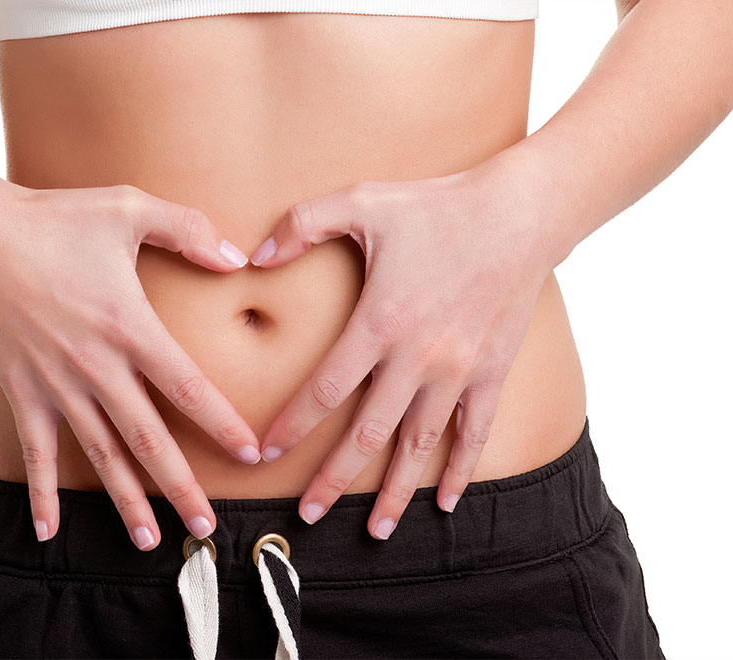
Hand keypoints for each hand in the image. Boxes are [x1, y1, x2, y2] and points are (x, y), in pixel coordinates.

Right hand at [0, 181, 259, 548]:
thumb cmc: (54, 218)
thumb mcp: (128, 206)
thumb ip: (187, 229)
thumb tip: (238, 259)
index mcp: (130, 326)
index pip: (188, 387)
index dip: (222, 424)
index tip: (251, 455)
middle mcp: (97, 366)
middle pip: (148, 438)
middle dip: (181, 485)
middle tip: (208, 526)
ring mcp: (56, 384)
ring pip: (99, 454)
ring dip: (125, 500)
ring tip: (151, 541)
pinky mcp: (20, 391)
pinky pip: (33, 451)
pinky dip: (40, 492)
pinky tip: (47, 531)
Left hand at [249, 168, 553, 537]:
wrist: (519, 213)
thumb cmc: (437, 206)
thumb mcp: (362, 201)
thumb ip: (303, 224)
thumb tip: (254, 257)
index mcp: (380, 321)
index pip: (326, 388)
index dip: (293, 423)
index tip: (267, 450)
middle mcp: (417, 357)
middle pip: (368, 433)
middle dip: (334, 478)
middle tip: (308, 514)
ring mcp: (458, 370)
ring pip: (420, 445)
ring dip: (396, 491)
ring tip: (377, 530)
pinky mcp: (492, 372)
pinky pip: (474, 433)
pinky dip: (460, 470)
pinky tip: (445, 502)